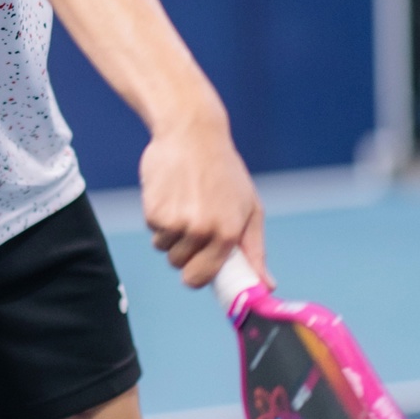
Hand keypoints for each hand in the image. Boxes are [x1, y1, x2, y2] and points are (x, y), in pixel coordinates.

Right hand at [139, 108, 268, 290]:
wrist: (192, 133)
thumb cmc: (225, 172)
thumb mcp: (250, 209)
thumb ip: (255, 250)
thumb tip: (267, 285)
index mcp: (228, 233)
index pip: (201, 278)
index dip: (196, 276)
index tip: (195, 270)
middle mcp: (201, 230)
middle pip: (179, 265)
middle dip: (184, 251)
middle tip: (194, 224)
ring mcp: (175, 221)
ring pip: (164, 248)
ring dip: (170, 233)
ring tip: (184, 204)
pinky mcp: (153, 210)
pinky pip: (152, 229)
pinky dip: (159, 217)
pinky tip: (172, 194)